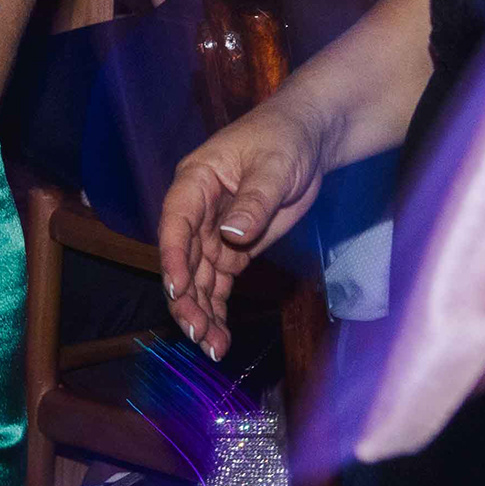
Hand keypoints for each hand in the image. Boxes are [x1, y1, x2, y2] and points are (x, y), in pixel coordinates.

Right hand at [160, 99, 334, 359]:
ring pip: (199, 278)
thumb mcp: (274, 168)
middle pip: (183, 259)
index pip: (176, 223)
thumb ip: (253, 202)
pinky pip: (219, 282)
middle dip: (187, 298)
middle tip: (199, 333)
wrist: (311, 139)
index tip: (178, 290)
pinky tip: (220, 335)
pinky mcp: (234, 248)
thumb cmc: (286, 139)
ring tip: (213, 346)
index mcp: (195, 182)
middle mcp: (197, 211)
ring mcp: (214, 232)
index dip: (173, 258)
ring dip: (202, 311)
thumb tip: (231, 235)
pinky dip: (218, 307)